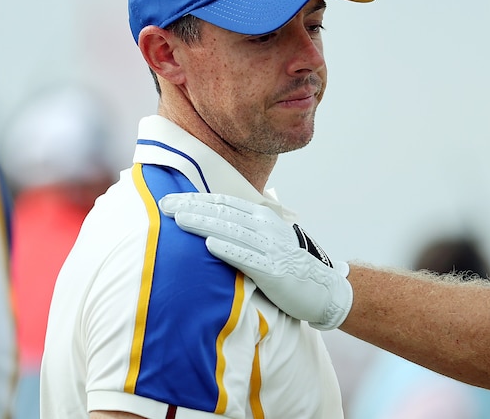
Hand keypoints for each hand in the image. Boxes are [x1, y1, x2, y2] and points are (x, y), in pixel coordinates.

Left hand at [159, 192, 351, 330]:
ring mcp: (270, 248)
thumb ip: (246, 230)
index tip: (170, 199)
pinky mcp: (273, 270)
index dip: (196, 199)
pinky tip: (210, 244)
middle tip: (163, 204)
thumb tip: (214, 225)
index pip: (223, 203)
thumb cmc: (292, 267)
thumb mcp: (270, 240)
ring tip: (179, 219)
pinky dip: (228, 249)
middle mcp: (266, 227)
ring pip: (231, 230)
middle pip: (223, 212)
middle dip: (191, 207)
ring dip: (204, 223)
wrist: (326, 290)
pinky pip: (247, 257)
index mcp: (263, 218)